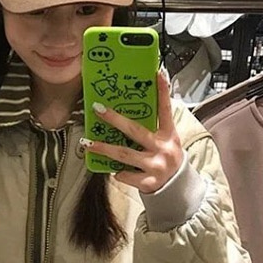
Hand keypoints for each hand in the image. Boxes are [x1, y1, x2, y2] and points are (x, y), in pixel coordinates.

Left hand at [81, 71, 184, 193]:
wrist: (176, 188)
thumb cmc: (165, 160)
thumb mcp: (166, 142)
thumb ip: (153, 129)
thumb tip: (130, 111)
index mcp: (169, 135)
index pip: (165, 110)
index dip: (162, 92)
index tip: (157, 74)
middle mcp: (163, 149)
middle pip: (135, 131)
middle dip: (115, 119)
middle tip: (98, 109)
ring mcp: (156, 166)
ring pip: (124, 154)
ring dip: (103, 148)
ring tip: (87, 142)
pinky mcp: (148, 182)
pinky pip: (125, 175)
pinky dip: (118, 173)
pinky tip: (116, 171)